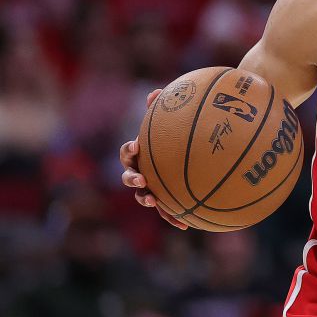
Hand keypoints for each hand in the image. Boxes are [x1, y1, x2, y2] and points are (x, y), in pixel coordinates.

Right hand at [119, 88, 187, 229]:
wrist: (189, 155)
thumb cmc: (176, 136)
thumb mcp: (170, 123)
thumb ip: (162, 109)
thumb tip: (157, 92)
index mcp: (140, 154)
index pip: (127, 153)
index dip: (129, 150)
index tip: (136, 145)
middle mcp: (141, 172)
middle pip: (129, 177)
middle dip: (132, 179)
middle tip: (141, 179)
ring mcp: (152, 188)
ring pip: (143, 197)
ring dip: (146, 200)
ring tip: (154, 201)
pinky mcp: (166, 200)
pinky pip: (167, 211)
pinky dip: (173, 217)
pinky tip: (187, 224)